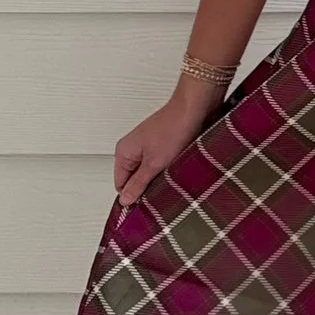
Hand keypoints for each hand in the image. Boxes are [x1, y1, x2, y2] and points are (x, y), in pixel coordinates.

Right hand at [113, 81, 227, 207]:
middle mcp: (132, 148)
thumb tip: (125, 201)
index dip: (132, 197)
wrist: (194, 108)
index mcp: (123, 152)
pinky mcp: (161, 145)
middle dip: (147, 188)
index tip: (146, 206)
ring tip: (171, 178)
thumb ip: (138, 184)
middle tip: (161, 191)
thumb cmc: (173, 129)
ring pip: (148, 173)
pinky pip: (159, 165)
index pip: (120, 186)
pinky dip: (167, 170)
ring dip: (159, 178)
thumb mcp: (154, 164)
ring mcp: (147, 146)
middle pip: (134, 180)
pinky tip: (177, 170)